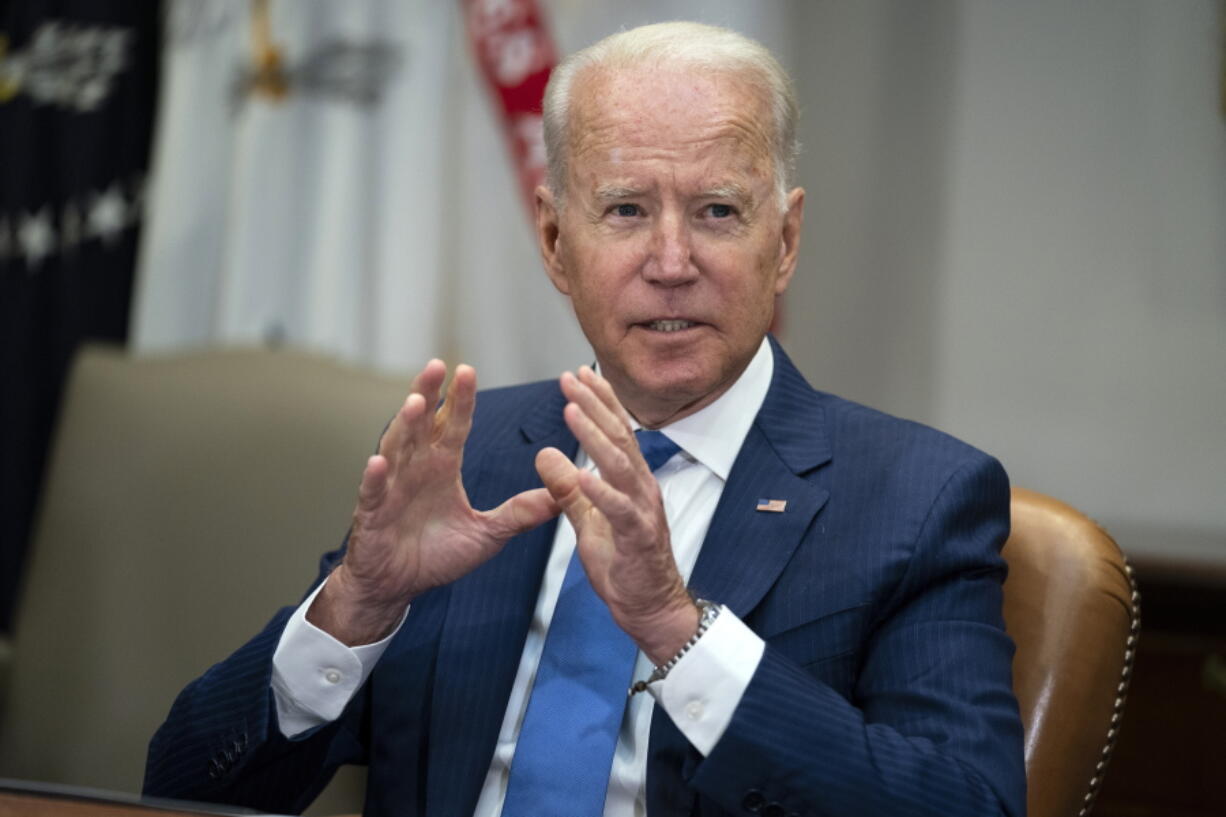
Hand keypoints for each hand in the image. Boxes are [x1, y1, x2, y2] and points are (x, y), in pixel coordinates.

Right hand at [310, 360, 560, 644]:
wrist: (398, 587)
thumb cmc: (437, 556)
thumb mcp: (488, 534)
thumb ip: (520, 513)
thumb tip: (561, 497)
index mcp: (441, 467)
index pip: (453, 426)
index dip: (460, 399)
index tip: (468, 370)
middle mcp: (415, 469)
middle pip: (422, 424)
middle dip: (430, 393)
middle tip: (439, 365)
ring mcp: (391, 488)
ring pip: (396, 448)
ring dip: (405, 425)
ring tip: (416, 402)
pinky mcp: (372, 514)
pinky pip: (373, 492)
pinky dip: (376, 477)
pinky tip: (380, 461)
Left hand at [535, 367, 698, 664]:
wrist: (650, 607)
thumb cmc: (623, 564)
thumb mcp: (587, 522)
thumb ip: (567, 490)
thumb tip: (544, 454)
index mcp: (630, 481)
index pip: (616, 431)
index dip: (598, 400)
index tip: (577, 373)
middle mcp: (641, 487)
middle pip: (618, 437)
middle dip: (594, 404)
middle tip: (569, 378)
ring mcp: (642, 510)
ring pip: (619, 465)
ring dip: (594, 437)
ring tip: (571, 412)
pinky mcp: (638, 537)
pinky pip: (620, 510)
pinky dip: (601, 491)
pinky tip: (582, 475)